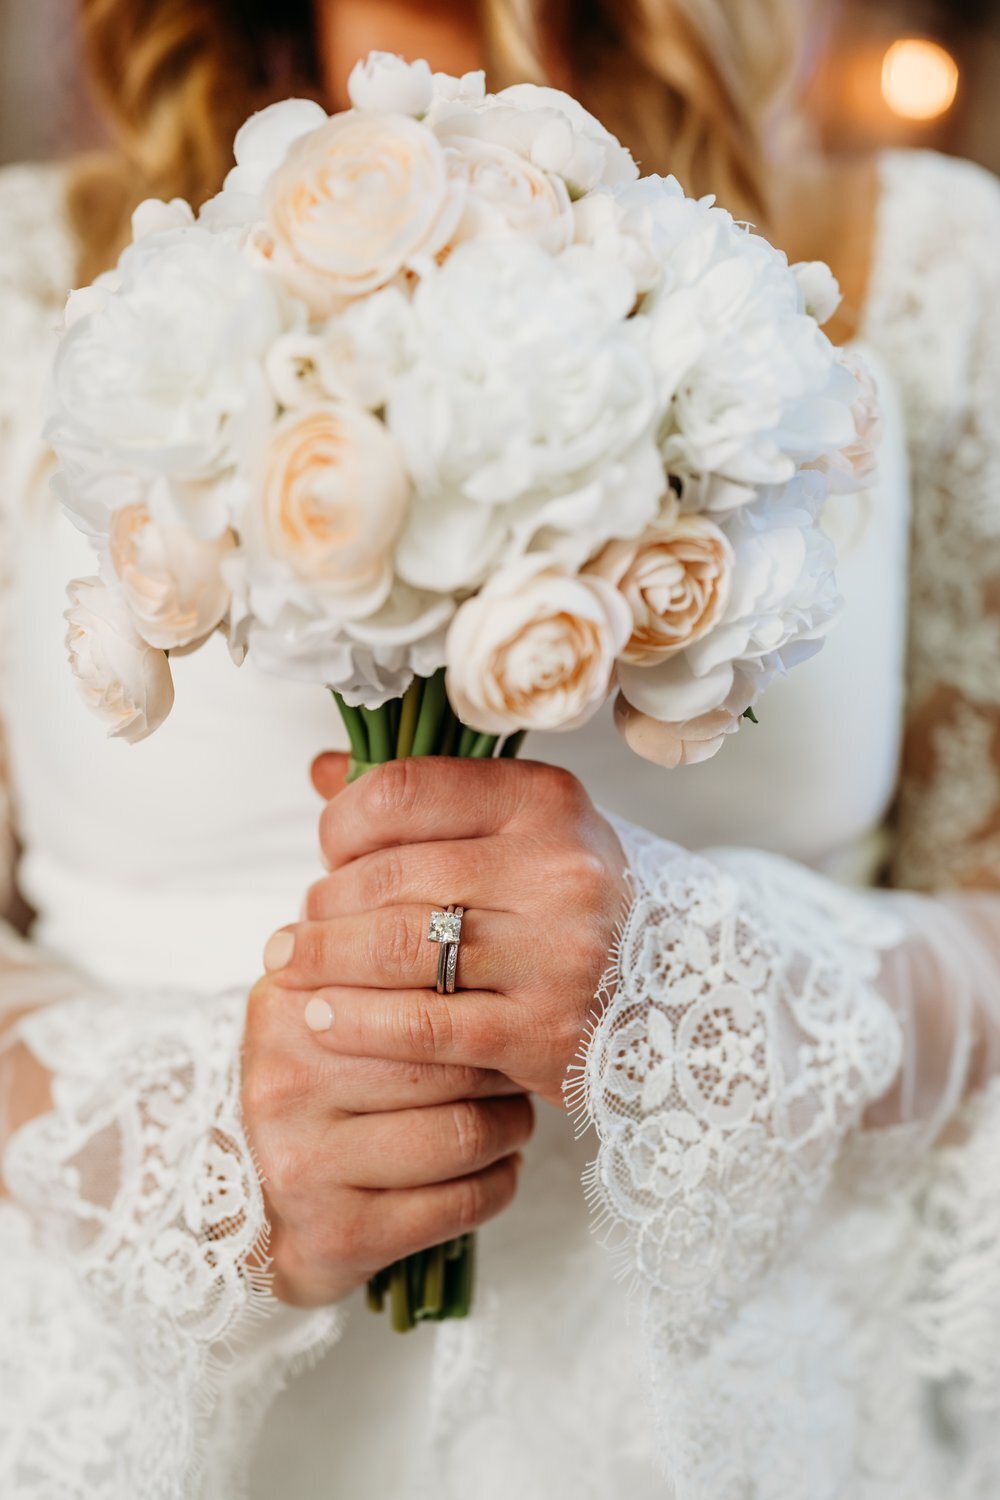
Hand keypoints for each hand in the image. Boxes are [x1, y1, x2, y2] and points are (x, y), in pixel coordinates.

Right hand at [242, 973, 533, 1306]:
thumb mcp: (327, 1003)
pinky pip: (457, 1204)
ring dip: (507, 1127)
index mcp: (288, 1005)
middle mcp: (285, 1080)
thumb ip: (379, 949)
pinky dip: (497, 1184)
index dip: (476, 991)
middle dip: (501, 1061)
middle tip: (520, 1060)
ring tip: (510, 1115)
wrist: (243, 1206)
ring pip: (461, 1133)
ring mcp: (303, 1163)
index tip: (503, 997)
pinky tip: (497, 1168)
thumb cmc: (318, 1086)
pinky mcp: (335, 1235)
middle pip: (445, 1057)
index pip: (414, 979)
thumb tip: (465, 894)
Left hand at [266, 756, 628, 1110]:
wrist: (672, 998)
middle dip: (323, 905)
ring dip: (324, 961)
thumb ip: (426, 801)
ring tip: (293, 967)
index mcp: (544, 802)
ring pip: (397, 949)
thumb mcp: (519, 831)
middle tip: (297, 927)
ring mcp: (557, 953)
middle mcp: (558, 870)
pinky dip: (358, 1024)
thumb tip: (323, 770)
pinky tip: (324, 1020)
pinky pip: (422, 1026)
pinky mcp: (544, 1032)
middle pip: (390, 877)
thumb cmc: (569, 906)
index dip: (341, 823)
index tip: (328, 852)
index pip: (403, 791)